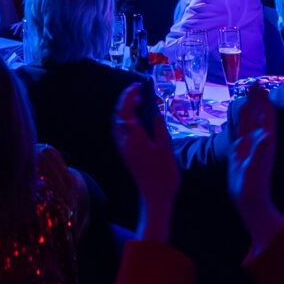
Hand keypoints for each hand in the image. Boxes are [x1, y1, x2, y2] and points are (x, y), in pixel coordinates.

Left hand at [111, 84, 179, 240]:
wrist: (155, 197)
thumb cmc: (163, 175)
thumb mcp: (166, 149)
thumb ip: (159, 129)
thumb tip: (156, 112)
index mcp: (133, 139)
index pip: (125, 111)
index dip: (129, 96)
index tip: (138, 86)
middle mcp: (125, 143)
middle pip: (118, 116)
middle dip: (125, 100)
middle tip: (137, 90)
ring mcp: (124, 149)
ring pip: (118, 123)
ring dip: (124, 110)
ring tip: (138, 101)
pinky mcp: (127, 154)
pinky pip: (121, 131)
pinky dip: (126, 120)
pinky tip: (137, 119)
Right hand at [225, 86, 281, 246]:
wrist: (248, 199)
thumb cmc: (254, 186)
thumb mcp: (257, 169)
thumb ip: (262, 152)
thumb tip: (268, 134)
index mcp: (264, 143)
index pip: (265, 119)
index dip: (264, 104)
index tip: (263, 88)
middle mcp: (258, 141)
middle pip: (258, 115)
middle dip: (257, 99)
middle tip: (255, 82)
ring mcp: (249, 144)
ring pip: (249, 120)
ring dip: (249, 105)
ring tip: (248, 90)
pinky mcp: (240, 149)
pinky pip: (240, 129)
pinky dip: (240, 118)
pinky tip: (238, 111)